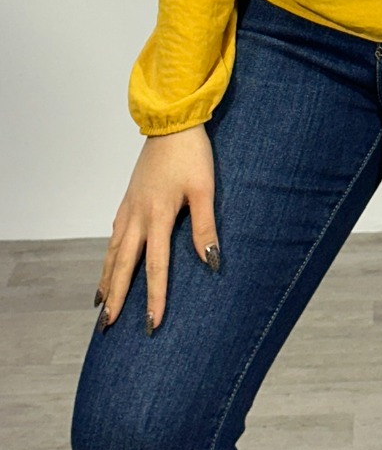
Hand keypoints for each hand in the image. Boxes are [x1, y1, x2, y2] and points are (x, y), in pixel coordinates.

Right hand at [93, 123, 219, 334]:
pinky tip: (110, 262)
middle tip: (106, 327)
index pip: (154, 266)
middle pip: (124, 265)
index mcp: (157, 216)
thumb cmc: (192, 154)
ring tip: (101, 305)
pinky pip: (114, 234)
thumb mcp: (204, 189)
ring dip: (108, 279)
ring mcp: (129, 207)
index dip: (154, 298)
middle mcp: (137, 215)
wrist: (172, 122)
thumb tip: (211, 262)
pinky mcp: (129, 198)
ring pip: (114, 251)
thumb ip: (205, 226)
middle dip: (116, 298)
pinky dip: (109, 255)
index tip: (151, 325)